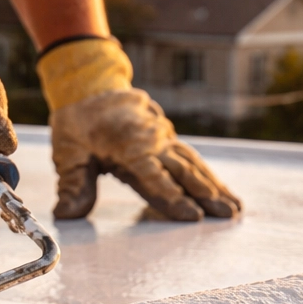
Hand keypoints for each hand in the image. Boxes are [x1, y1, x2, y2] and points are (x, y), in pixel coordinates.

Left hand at [51, 88, 241, 220]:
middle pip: (184, 172)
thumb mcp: (68, 152)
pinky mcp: (168, 139)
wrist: (91, 87)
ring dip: (215, 187)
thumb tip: (67, 214)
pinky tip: (222, 190)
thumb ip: (73, 185)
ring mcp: (163, 138)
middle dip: (207, 195)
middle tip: (227, 215)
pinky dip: (209, 175)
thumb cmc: (78, 123)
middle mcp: (152, 141)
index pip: (154, 178)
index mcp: (128, 146)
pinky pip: (191, 158)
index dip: (173, 198)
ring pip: (193, 165)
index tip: (192, 216)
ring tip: (235, 208)